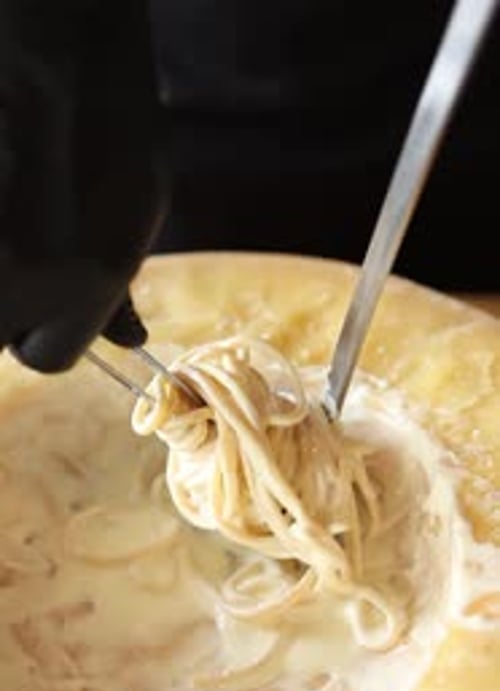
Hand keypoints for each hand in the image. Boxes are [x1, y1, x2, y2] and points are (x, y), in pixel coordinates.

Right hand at [0, 0, 165, 371]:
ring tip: (16, 207)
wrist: (60, 41)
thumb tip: (130, 342)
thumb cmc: (112, 114)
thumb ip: (119, 286)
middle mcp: (17, 275)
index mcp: (86, 283)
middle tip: (26, 243)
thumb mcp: (138, 206)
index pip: (45, 358)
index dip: (50, 328)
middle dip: (12, 304)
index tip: (55, 289)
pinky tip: (8, 188)